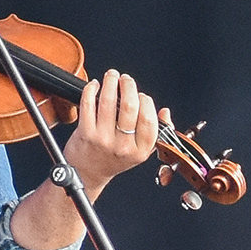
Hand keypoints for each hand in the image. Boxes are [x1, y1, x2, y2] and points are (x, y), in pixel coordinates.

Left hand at [60, 68, 164, 193]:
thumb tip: (165, 112)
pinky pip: (88, 104)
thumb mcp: (140, 151)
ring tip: (112, 76)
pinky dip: (91, 89)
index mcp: (140, 150)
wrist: (87, 173)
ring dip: (111, 81)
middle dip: (128, 85)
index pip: (149, 119)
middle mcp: (122, 146)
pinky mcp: (85, 133)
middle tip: (125, 79)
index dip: (146, 101)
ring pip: (109, 101)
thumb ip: (155, 132)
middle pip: (130, 106)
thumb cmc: (113, 159)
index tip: (141, 95)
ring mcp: (103, 139)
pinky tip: (95, 86)